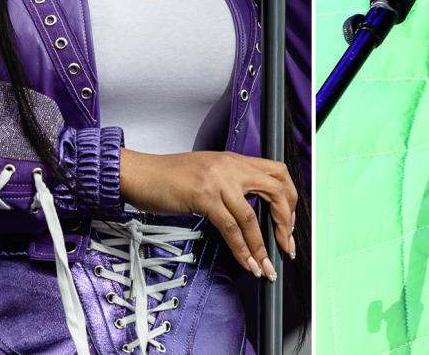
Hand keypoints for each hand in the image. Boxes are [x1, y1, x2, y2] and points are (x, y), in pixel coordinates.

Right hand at [119, 148, 296, 279]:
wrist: (139, 173)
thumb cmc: (168, 177)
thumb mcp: (206, 173)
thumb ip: (230, 183)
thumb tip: (249, 208)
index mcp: (233, 160)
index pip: (277, 172)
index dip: (289, 199)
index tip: (288, 223)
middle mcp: (230, 166)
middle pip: (275, 189)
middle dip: (286, 222)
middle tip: (286, 245)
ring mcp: (217, 181)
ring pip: (252, 218)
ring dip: (262, 248)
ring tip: (265, 267)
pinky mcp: (203, 197)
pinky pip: (231, 229)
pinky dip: (242, 251)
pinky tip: (247, 263)